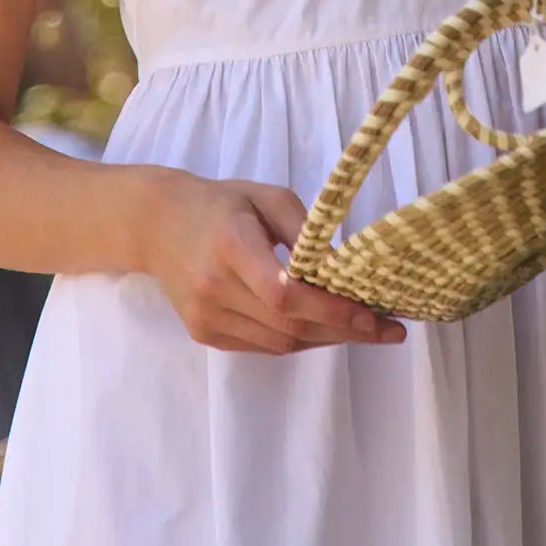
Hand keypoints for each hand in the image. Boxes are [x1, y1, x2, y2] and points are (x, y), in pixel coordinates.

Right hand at [140, 171, 405, 353]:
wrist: (157, 224)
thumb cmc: (222, 202)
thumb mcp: (268, 198)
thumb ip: (307, 232)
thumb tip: (345, 269)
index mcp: (231, 245)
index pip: (285, 294)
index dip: (332, 311)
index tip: (375, 317)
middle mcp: (214, 287)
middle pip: (288, 326)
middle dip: (345, 331)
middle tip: (388, 330)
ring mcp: (206, 316)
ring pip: (279, 343)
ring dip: (326, 338)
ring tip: (363, 329)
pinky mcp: (204, 333)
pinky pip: (262, 346)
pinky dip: (297, 340)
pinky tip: (321, 328)